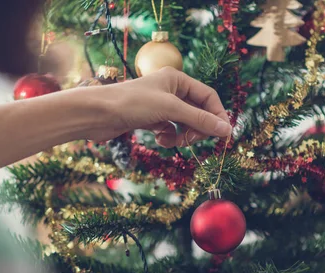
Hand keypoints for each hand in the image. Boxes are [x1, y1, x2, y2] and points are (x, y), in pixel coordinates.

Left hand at [89, 67, 231, 146]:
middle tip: (193, 141)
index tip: (223, 135)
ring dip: (182, 135)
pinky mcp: (151, 119)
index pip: (208, 96)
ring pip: (184, 123)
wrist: (98, 114)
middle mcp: (170, 90)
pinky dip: (168, 138)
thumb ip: (199, 120)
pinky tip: (158, 140)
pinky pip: (170, 130)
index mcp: (177, 79)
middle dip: (197, 128)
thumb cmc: (132, 103)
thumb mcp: (170, 110)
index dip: (217, 115)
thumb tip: (227, 129)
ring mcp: (161, 105)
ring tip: (173, 142)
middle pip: (198, 111)